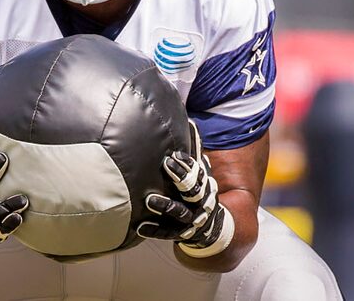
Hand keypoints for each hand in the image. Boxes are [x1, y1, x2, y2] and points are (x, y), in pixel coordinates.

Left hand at [136, 120, 234, 257]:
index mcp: (204, 187)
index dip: (188, 165)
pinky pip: (167, 233)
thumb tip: (190, 120)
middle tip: (166, 165)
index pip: (198, 175)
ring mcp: (191, 220)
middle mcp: (200, 204)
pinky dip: (154, 230)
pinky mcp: (179, 234)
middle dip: (180, 178)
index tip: (175, 155)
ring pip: (180, 213)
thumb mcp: (199, 172)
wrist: (213, 227)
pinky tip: (139, 227)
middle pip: (193, 192)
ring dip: (165, 206)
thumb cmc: (198, 192)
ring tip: (149, 200)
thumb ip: (194, 150)